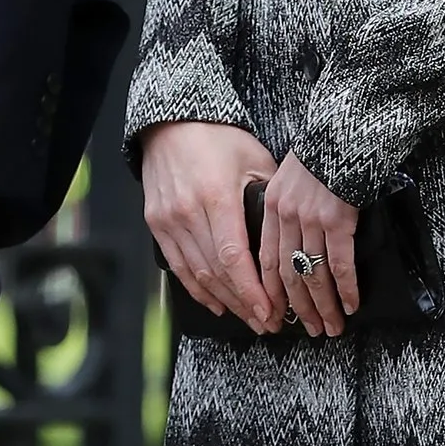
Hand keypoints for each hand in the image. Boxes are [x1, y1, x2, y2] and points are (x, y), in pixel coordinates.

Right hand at [140, 120, 280, 331]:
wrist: (170, 122)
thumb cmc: (219, 137)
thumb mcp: (254, 158)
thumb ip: (268, 198)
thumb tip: (289, 234)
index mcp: (216, 196)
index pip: (234, 257)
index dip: (252, 291)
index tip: (270, 313)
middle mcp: (188, 212)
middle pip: (217, 272)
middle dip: (244, 303)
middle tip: (267, 323)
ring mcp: (168, 220)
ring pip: (197, 273)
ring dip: (224, 301)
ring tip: (248, 318)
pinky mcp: (155, 224)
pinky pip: (178, 265)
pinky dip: (197, 289)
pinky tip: (216, 303)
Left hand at [261, 152, 359, 339]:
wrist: (346, 126)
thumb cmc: (325, 149)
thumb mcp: (292, 173)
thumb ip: (286, 203)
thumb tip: (295, 236)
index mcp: (271, 205)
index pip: (264, 259)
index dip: (269, 292)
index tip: (275, 315)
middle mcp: (286, 216)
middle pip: (287, 274)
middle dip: (299, 308)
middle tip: (311, 330)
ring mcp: (311, 219)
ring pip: (312, 274)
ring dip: (323, 306)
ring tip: (332, 327)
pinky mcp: (338, 219)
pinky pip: (339, 263)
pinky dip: (346, 288)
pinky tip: (352, 304)